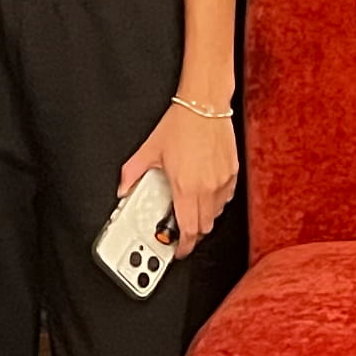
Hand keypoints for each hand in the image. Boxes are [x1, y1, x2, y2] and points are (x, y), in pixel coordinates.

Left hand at [124, 105, 240, 255]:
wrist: (205, 105)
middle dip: (192, 234)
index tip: (178, 250)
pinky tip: (206, 193)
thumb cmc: (181, 124)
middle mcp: (206, 188)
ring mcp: (222, 181)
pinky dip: (217, 203)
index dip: (183, 247)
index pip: (187, 230)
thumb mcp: (149, 149)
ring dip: (204, 218)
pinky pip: (227, 198)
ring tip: (192, 209)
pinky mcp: (232, 172)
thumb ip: (132, 173)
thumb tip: (123, 188)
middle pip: (204, 227)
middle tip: (182, 232)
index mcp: (185, 187)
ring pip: (216, 214)